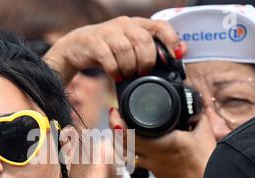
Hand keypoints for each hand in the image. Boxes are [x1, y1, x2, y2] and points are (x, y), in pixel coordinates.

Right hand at [44, 16, 185, 85]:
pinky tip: (116, 76)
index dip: (171, 41)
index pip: (160, 26)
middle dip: (146, 61)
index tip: (176, 56)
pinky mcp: (95, 43)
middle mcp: (124, 24)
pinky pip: (109, 59)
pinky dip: (115, 71)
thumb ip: (149, 49)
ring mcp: (108, 32)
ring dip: (130, 68)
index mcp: (136, 24)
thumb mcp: (129, 46)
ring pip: (126, 50)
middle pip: (143, 40)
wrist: (77, 47)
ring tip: (128, 76)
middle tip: (143, 73)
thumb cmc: (108, 49)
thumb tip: (178, 55)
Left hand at [109, 108, 216, 177]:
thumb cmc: (207, 166)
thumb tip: (194, 106)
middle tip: (113, 114)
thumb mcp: (205, 136)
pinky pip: (135, 159)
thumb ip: (198, 118)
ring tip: (117, 126)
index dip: (118, 122)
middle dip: (114, 127)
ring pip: (126, 152)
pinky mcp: (153, 171)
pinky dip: (129, 149)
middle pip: (122, 142)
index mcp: (163, 144)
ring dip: (118, 139)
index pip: (131, 134)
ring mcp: (151, 165)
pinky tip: (130, 141)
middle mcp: (152, 155)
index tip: (115, 111)